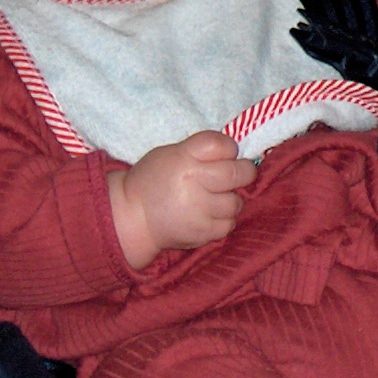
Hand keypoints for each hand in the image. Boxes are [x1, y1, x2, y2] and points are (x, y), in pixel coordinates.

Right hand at [109, 132, 256, 261]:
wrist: (133, 218)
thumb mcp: (170, 154)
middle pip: (237, 173)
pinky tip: (210, 215)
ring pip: (236, 202)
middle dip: (244, 172)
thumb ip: (199, 151)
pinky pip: (229, 224)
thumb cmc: (152, 181)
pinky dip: (223, 219)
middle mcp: (194, 182)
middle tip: (238, 174)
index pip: (221, 145)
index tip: (228, 153)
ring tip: (216, 198)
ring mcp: (200, 210)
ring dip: (231, 199)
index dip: (229, 148)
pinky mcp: (203, 232)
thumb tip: (233, 152)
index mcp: (183, 158)